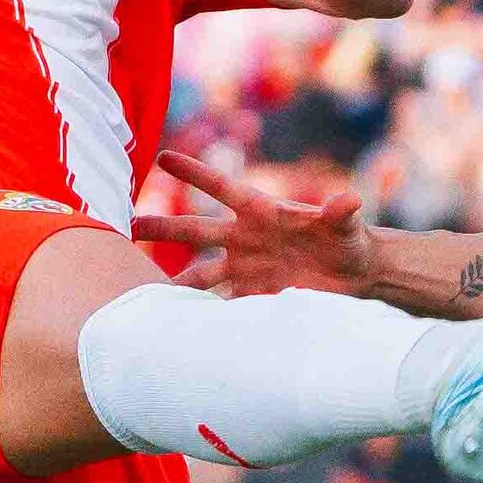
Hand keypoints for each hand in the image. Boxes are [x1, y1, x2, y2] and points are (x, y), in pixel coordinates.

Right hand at [133, 148, 369, 295]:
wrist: (354, 276)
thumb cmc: (348, 240)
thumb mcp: (345, 225)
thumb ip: (340, 213)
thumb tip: (348, 200)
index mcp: (260, 211)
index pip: (220, 187)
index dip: (194, 173)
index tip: (162, 157)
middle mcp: (244, 239)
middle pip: (195, 231)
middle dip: (162, 228)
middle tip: (128, 226)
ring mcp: (244, 269)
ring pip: (199, 274)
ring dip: (173, 281)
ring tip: (141, 289)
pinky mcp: (252, 297)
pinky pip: (220, 306)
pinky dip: (201, 314)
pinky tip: (178, 324)